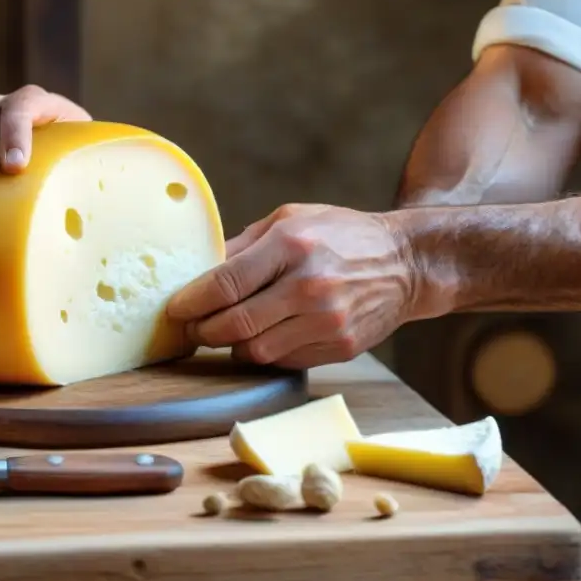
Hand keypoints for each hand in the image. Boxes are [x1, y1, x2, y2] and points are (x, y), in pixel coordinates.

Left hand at [166, 203, 424, 368]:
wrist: (406, 262)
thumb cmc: (342, 235)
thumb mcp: (290, 219)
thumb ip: (243, 245)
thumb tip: (197, 269)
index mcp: (292, 245)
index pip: (225, 284)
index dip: (190, 302)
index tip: (174, 308)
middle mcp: (309, 286)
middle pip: (233, 325)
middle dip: (202, 330)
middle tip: (192, 326)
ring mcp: (327, 321)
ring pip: (254, 351)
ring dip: (231, 345)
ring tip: (225, 331)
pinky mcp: (340, 348)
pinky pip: (283, 361)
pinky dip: (264, 353)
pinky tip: (264, 336)